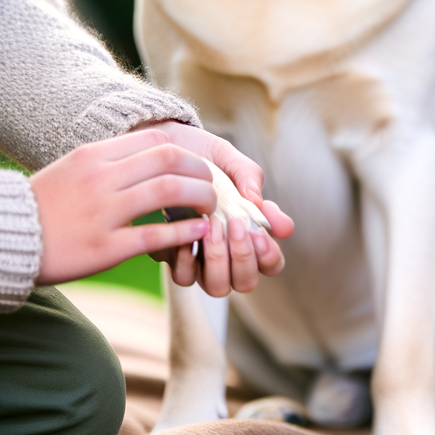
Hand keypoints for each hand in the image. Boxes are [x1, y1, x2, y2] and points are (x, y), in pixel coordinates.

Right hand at [31, 129, 213, 285]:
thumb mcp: (73, 168)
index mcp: (94, 156)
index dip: (187, 153)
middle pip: (170, 161)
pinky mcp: (105, 248)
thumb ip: (111, 161)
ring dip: (200, 198)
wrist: (1, 240)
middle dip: (201, 172)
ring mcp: (103, 213)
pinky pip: (156, 236)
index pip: (156, 140)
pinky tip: (198, 232)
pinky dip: (184, 232)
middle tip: (211, 188)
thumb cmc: (43, 205)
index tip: (197, 168)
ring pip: (169, 191)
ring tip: (210, 209)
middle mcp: (100, 179)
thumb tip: (154, 157)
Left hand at [133, 121, 293, 294]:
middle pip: (246, 282)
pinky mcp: (173, 257)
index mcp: (250, 234)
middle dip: (243, 258)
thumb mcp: (231, 160)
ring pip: (217, 286)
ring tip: (211, 226)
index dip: (269, 254)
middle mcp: (227, 254)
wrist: (164, 148)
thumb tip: (260, 204)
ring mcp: (201, 260)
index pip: (271, 262)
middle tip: (235, 226)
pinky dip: (187, 258)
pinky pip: (183, 276)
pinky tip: (185, 231)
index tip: (259, 230)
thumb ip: (250, 178)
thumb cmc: (204, 156)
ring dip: (217, 259)